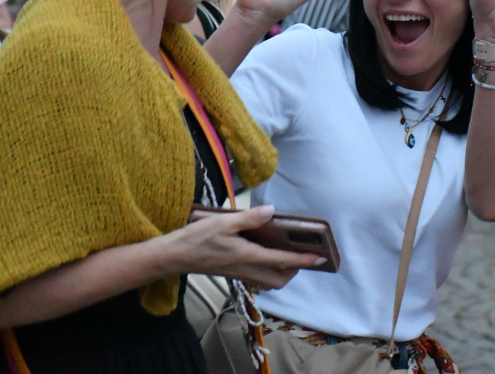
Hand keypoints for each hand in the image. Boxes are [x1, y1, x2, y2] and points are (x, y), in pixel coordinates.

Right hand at [174, 205, 322, 289]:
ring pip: (268, 281)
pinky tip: (264, 256)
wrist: (174, 256)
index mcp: (248, 256)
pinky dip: (267, 271)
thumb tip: (271, 212)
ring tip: (286, 256)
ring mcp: (238, 273)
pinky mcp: (231, 272)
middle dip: (294, 271)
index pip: (283, 261)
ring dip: (282, 273)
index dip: (303, 260)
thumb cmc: (197, 238)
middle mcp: (246, 269)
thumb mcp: (224, 222)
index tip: (320, 259)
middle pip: (279, 280)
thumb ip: (249, 218)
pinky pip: (257, 278)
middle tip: (302, 256)